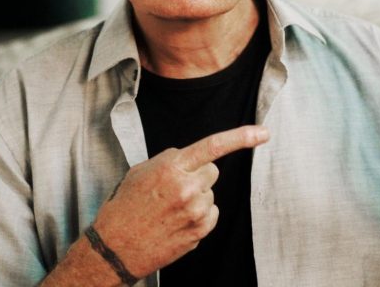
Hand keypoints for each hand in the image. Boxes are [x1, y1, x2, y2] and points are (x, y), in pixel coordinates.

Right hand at [90, 125, 269, 278]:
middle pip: (212, 170)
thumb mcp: (140, 172)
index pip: (213, 146)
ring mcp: (196, 211)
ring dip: (196, 196)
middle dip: (198, 174)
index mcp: (171, 168)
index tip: (263, 133)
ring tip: (170, 208)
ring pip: (210, 193)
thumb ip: (170, 161)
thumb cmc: (125, 206)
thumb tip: (189, 158)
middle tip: (175, 187)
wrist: (116, 246)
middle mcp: (187, 188)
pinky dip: (199, 215)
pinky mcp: (200, 231)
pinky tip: (177, 220)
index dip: (241, 137)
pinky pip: (211, 213)